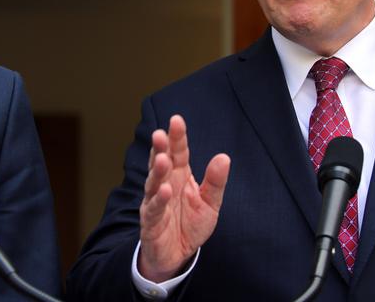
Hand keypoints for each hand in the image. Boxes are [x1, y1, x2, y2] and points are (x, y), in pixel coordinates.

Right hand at [138, 114, 229, 281]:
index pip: (178, 152)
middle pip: (161, 162)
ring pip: (154, 182)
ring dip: (157, 171)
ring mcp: (155, 201)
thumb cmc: (190, 224)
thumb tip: (224, 157)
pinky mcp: (151, 221)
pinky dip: (159, 199)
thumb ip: (215, 182)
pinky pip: (154, 208)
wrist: (177, 255)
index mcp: (179, 175)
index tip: (176, 120)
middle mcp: (165, 184)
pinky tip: (165, 190)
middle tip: (160, 134)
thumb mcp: (210, 203)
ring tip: (163, 159)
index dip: (177, 137)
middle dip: (160, 148)